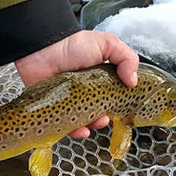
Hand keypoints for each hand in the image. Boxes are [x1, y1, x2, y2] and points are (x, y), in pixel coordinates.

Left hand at [14, 30, 138, 137]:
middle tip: (107, 115)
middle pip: (102, 112)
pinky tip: (82, 130)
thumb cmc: (72, 45)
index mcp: (101, 80)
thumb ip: (126, 58)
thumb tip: (134, 82)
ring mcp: (72, 103)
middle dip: (107, 118)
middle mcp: (88, 92)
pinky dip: (76, 132)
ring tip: (96, 122)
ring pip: (86, 122)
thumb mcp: (106, 44)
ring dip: (94, 126)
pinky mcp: (56, 111)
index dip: (121, 103)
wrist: (42, 50)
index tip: (125, 107)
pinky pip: (68, 127)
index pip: (115, 97)